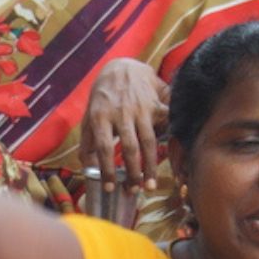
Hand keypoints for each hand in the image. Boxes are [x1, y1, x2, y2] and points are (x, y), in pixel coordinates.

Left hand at [78, 58, 169, 192]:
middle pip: (129, 147)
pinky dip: (168, 142)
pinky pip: (164, 126)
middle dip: (133, 172)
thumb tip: (87, 169)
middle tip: (134, 191)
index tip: (110, 188)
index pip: (103, 147)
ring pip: (148, 141)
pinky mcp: (156, 104)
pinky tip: (171, 158)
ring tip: (149, 184)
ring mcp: (140, 108)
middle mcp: (121, 113)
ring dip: (150, 165)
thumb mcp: (88, 115)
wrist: (122, 67)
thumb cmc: (103, 96)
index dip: (107, 170)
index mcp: (100, 116)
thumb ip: (87, 141)